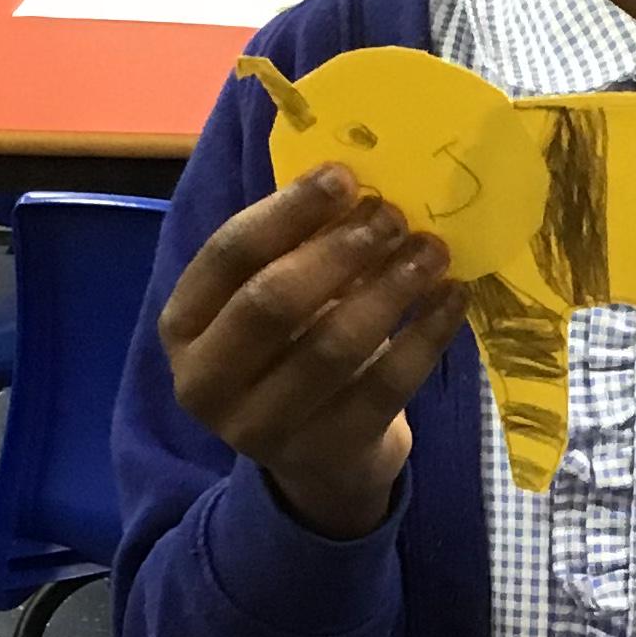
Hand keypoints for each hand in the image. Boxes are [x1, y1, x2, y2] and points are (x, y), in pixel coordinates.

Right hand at [158, 163, 466, 538]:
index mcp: (183, 326)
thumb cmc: (293, 353)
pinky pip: (385, 387)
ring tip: (432, 251)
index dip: (288, 212)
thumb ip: (297, 247)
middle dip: (340, 251)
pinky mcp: (326, 455)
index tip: (345, 177)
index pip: (229, 255)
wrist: (321, 459)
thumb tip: (356, 180)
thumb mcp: (275, 300)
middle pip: (274, 301)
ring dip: (390, 289)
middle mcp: (205, 383)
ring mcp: (261, 429)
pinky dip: (425, 336)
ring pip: (333, 347)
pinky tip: (452, 298)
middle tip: (395, 216)